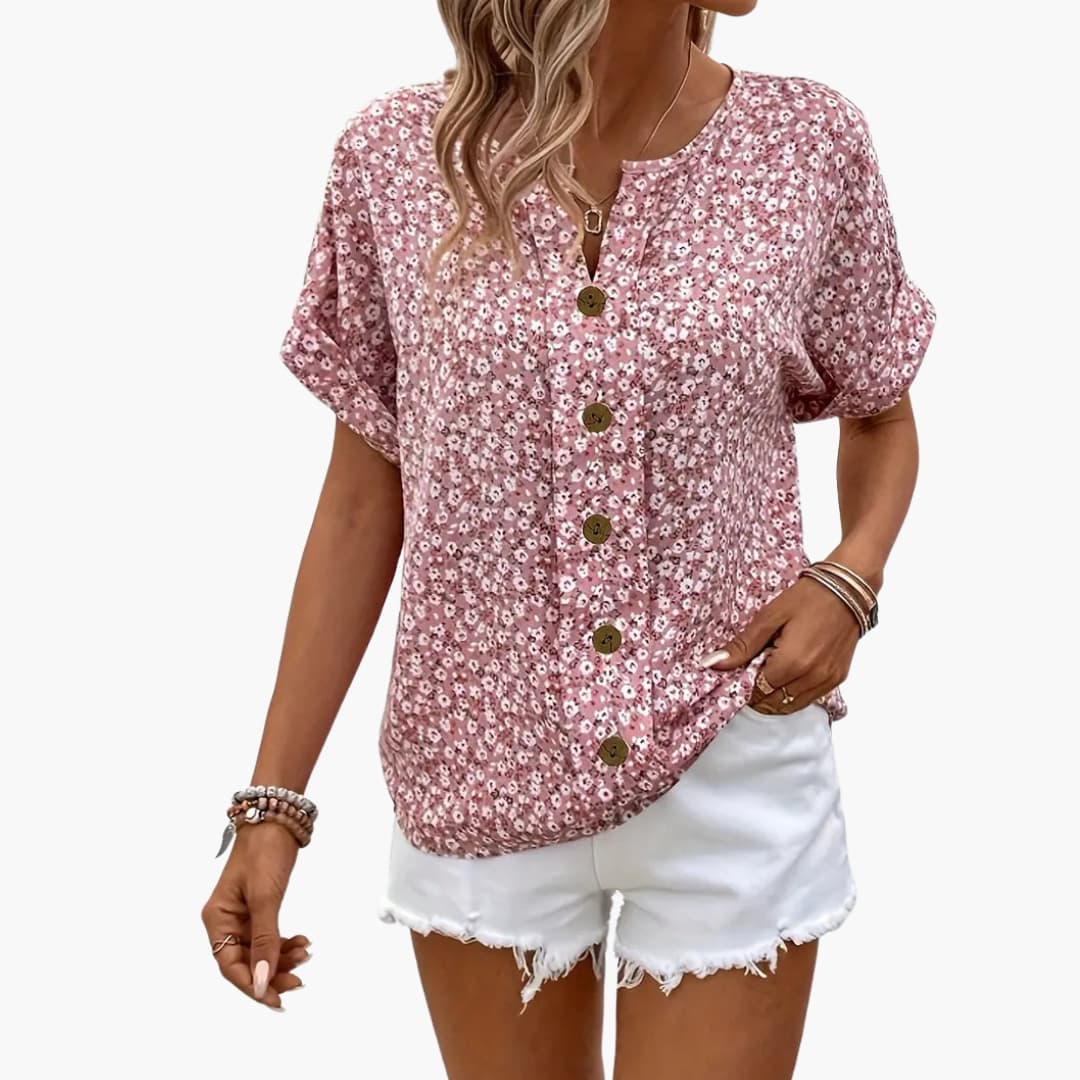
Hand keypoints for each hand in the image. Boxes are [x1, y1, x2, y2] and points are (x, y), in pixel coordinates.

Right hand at [201, 822, 309, 1008]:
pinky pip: (269, 936)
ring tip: (305, 955)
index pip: (230, 966)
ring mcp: (242, 914)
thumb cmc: (264, 851)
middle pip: (245, 962)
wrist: (278, 817)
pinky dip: (284, 943)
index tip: (276, 999)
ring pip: (260, 951)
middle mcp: (225, 920)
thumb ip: (264, 941)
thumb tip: (263, 981)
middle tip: (298, 980)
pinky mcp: (258, 907)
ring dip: (281, 958)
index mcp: (216, 918)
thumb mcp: (265, 897)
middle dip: (271, 973)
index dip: (252, 985)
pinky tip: (302, 942)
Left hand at [701, 575, 861, 713]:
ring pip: (791, 705)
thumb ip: (742, 646)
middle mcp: (811, 677)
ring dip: (776, 695)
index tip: (739, 672)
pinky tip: (788, 672)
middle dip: (758, 693)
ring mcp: (827, 680)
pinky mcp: (838, 678)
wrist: (848, 588)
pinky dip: (794, 693)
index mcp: (792, 662)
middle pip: (774, 703)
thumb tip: (712, 664)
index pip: (758, 692)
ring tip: (770, 670)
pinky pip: (809, 698)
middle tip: (752, 671)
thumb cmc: (808, 597)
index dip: (744, 684)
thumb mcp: (769, 617)